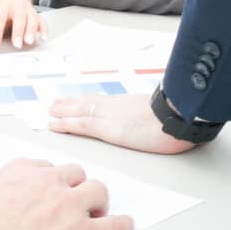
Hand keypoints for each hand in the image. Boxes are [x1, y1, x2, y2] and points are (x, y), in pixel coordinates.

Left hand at [0, 0, 44, 52]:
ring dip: (31, 30)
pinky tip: (42, 37)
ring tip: (29, 41)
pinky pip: (42, 21)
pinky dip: (43, 30)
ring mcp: (28, 10)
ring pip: (32, 18)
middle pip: (18, 17)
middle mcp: (17, 7)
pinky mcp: (37, 15)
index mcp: (3, 6)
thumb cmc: (0, 11)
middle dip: (18, 31)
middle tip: (16, 44)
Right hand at [0, 159, 133, 229]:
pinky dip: (121, 226)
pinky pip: (113, 226)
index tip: (51, 192)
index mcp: (23, 171)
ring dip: (98, 201)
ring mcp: (69, 206)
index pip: (46, 167)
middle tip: (76, 203)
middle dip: (77, 187)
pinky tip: (123, 227)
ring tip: (96, 214)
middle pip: (76, 174)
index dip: (51, 182)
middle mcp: (49, 182)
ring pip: (98, 190)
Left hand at [47, 92, 197, 154]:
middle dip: (70, 104)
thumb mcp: (165, 114)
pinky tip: (53, 124)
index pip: (102, 101)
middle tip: (54, 103)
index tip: (75, 100)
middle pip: (88, 102)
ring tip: (49, 111)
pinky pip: (81, 124)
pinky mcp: (108, 129)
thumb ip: (155, 116)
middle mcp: (116, 106)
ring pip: (79, 111)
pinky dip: (65, 123)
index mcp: (129, 103)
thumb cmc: (179, 116)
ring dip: (62, 111)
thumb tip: (158, 120)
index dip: (86, 101)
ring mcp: (110, 116)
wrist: (181, 116)